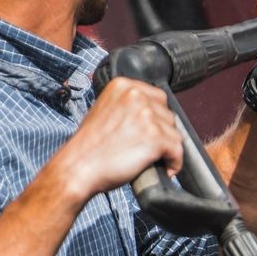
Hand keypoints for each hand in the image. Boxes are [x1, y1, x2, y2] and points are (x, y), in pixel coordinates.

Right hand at [54, 77, 183, 200]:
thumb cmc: (89, 146)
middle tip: (150, 148)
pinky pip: (178, 151)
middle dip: (163, 133)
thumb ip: (126, 105)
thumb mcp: (104, 110)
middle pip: (168, 114)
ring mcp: (147, 115)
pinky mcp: (155, 137)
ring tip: (152, 159)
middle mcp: (136, 96)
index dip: (157, 117)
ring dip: (167, 149)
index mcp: (123, 85)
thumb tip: (150, 112)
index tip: (152, 131)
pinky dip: (175, 163)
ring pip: (175, 133)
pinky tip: (165, 169)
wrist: (78, 167)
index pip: (158, 97)